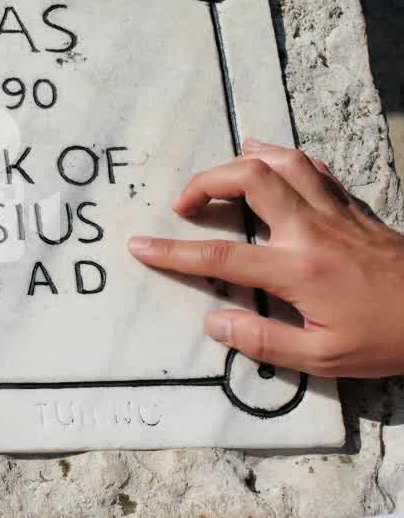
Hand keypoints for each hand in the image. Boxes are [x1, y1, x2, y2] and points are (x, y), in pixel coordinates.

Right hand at [127, 138, 403, 377]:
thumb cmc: (388, 339)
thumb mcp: (325, 358)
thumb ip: (265, 341)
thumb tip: (215, 323)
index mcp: (298, 269)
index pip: (221, 256)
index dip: (174, 252)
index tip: (140, 246)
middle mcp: (311, 230)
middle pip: (249, 180)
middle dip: (205, 183)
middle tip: (183, 204)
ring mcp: (335, 213)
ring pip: (283, 162)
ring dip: (244, 159)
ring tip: (220, 170)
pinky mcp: (354, 209)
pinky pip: (314, 169)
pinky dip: (284, 159)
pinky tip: (270, 161)